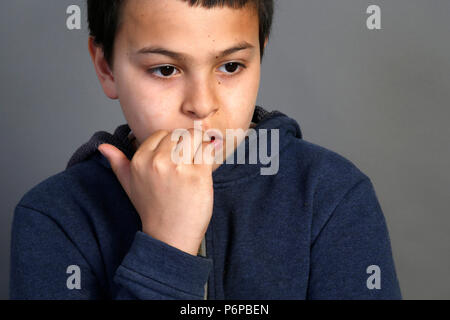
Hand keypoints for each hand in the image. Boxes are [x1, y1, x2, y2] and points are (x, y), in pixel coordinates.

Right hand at [98, 128, 219, 255]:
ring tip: (199, 161)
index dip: (171, 144)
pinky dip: (211, 154)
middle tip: (190, 159)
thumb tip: (103, 147)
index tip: (175, 157)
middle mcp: (158, 161)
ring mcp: (179, 167)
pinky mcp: (199, 175)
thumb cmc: (152, 210)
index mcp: (140, 160)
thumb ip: (118, 163)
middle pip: (179, 134)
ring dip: (201, 146)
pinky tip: (206, 167)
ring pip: (195, 138)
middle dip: (187, 143)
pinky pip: (208, 150)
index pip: (161, 134)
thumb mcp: (129, 185)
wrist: (169, 236)